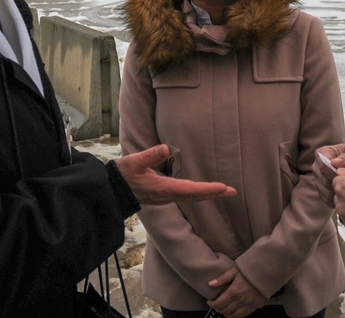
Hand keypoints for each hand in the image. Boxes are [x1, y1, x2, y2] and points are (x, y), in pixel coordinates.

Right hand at [116, 144, 236, 204]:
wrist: (112, 191)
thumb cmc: (122, 175)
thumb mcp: (133, 162)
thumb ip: (149, 155)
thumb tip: (166, 148)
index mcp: (163, 188)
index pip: (190, 189)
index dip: (207, 189)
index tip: (223, 188)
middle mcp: (167, 195)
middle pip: (195, 196)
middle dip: (214, 194)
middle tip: (232, 191)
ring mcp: (166, 197)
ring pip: (191, 197)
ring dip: (208, 194)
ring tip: (223, 191)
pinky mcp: (163, 195)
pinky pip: (185, 196)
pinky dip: (198, 194)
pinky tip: (203, 191)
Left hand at [207, 267, 264, 317]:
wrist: (265, 272)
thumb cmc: (249, 270)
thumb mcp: (234, 271)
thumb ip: (222, 278)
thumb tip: (210, 284)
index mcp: (234, 291)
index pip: (219, 303)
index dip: (212, 304)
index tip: (209, 302)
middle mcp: (241, 300)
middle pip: (225, 311)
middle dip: (218, 309)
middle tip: (216, 305)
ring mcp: (249, 305)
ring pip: (234, 316)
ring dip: (227, 314)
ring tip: (223, 309)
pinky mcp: (255, 306)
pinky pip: (244, 315)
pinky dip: (237, 315)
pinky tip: (234, 311)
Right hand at [312, 144, 344, 205]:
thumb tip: (334, 163)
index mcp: (323, 152)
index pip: (323, 165)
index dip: (334, 173)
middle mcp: (316, 166)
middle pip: (322, 179)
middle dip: (336, 184)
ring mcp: (317, 178)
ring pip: (323, 190)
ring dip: (336, 193)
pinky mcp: (321, 190)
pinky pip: (325, 198)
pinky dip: (335, 200)